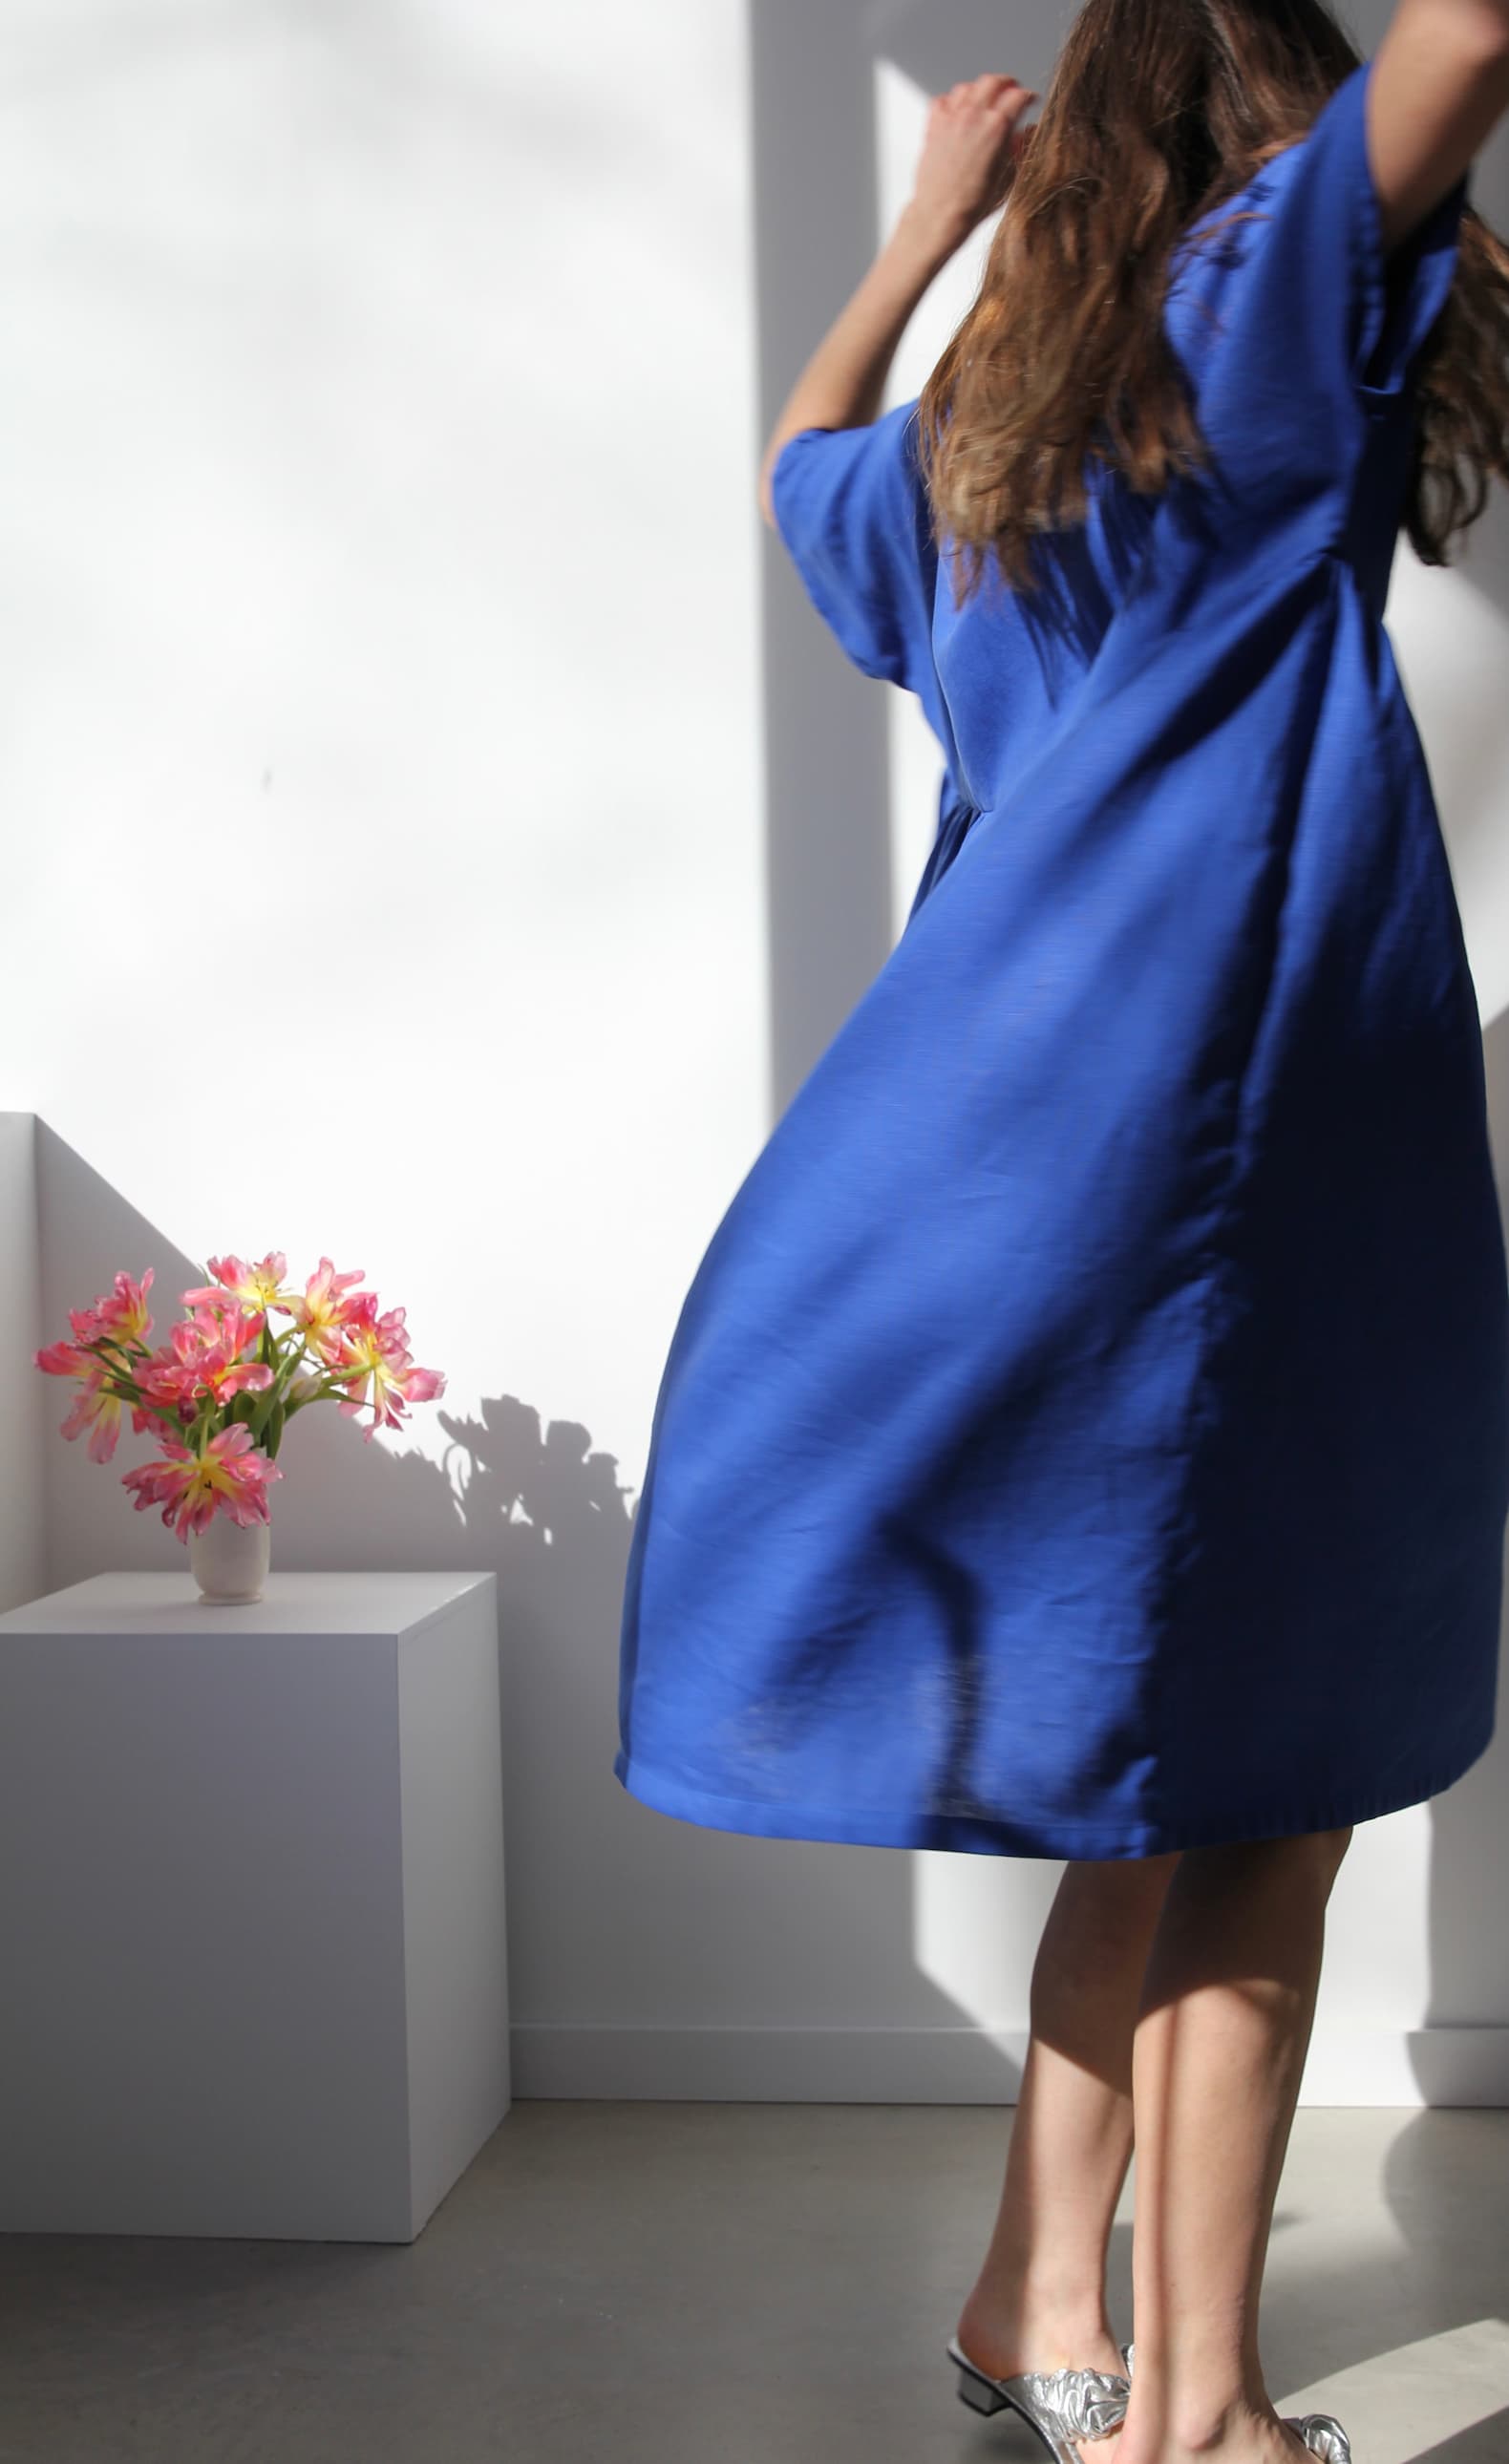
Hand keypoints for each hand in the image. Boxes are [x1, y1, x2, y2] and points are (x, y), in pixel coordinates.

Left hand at [906, 74, 1038, 253]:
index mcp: (997, 127)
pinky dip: (953, 101)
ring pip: (968, 87)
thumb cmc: (973, 205)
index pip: (1018, 96)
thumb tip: (1025, 133)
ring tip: (984, 101)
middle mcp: (974, 116)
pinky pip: (943, 100)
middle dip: (1006, 84)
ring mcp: (951, 118)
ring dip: (979, 90)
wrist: (940, 216)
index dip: (1028, 97)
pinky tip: (958, 111)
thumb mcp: (1008, 178)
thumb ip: (1019, 149)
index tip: (1030, 101)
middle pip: (993, 81)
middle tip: (1010, 90)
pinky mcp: (933, 126)